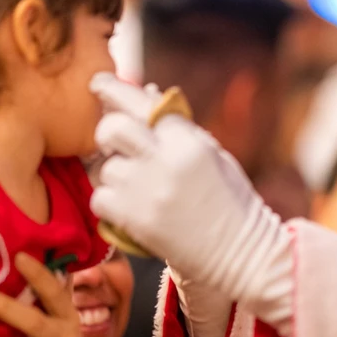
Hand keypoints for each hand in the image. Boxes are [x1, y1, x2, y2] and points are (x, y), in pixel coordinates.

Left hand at [89, 74, 291, 316]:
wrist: (239, 252)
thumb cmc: (228, 199)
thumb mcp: (211, 153)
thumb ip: (177, 125)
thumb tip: (146, 90)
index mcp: (188, 140)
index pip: (141, 103)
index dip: (113, 89)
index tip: (97, 83)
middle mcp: (166, 162)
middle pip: (111, 129)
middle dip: (108, 133)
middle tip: (115, 144)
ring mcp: (148, 192)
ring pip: (104, 167)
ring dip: (112, 173)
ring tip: (135, 184)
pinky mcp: (136, 221)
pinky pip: (100, 198)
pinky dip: (109, 201)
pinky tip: (129, 206)